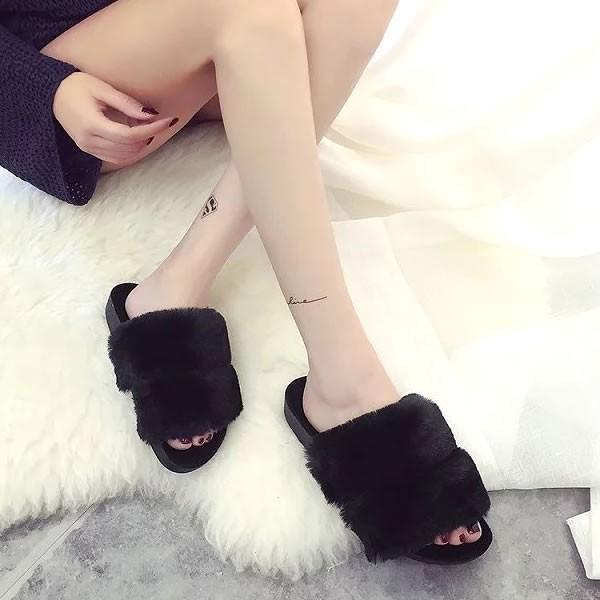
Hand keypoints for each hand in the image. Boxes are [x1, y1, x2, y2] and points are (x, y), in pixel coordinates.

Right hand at [52, 72, 173, 164]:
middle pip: (129, 148)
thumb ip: (126, 103)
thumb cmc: (75, 86)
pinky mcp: (90, 151)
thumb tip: (150, 115)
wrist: (50, 94)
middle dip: (149, 136)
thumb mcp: (101, 88)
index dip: (151, 129)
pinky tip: (138, 137)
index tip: (167, 120)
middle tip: (160, 122)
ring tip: (150, 128)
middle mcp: (89, 141)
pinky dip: (131, 151)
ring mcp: (89, 149)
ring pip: (125, 156)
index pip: (129, 135)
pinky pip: (116, 158)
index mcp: (92, 124)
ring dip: (141, 145)